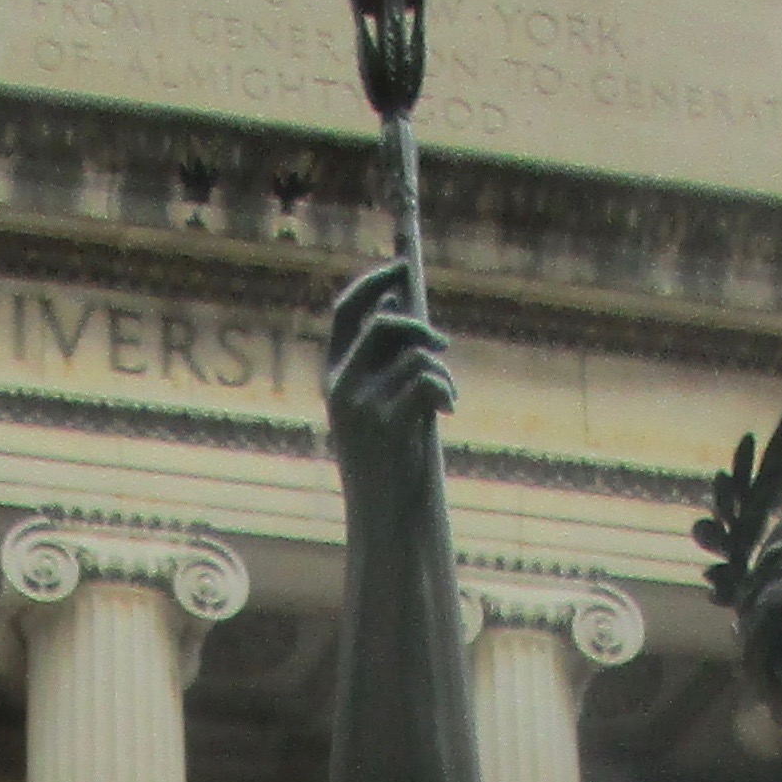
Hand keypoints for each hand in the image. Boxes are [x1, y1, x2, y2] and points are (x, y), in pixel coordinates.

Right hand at [324, 260, 454, 474]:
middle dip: (419, 326)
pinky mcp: (387, 426)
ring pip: (414, 356)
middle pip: (383, 324)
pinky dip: (445, 389)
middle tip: (442, 344)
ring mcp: (362, 407)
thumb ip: (383, 360)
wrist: (386, 516)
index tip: (402, 266)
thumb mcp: (380, 402)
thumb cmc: (388, 459)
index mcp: (332, 378)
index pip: (345, 312)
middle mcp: (341, 388)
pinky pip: (426, 380)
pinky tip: (449, 410)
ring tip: (448, 396)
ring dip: (441, 371)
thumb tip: (397, 306)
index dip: (373, 283)